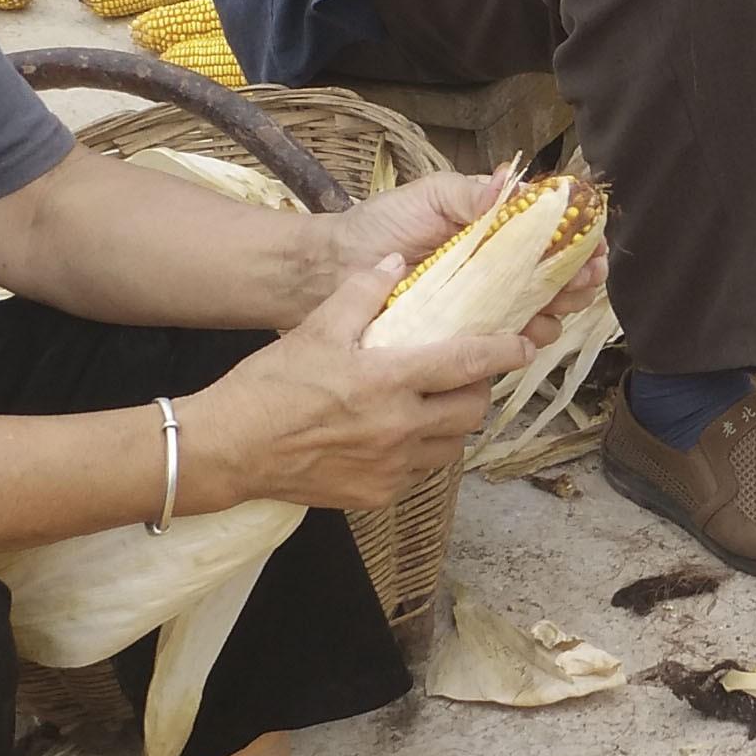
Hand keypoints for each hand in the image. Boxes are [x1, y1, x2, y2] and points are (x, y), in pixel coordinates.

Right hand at [183, 252, 531, 514]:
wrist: (231, 449)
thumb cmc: (270, 386)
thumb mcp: (316, 328)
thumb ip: (363, 292)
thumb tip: (397, 261)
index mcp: (388, 380)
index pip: (468, 364)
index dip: (504, 352)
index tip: (524, 343)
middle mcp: (400, 428)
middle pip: (471, 409)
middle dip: (480, 389)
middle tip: (469, 373)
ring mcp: (392, 467)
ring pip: (451, 445)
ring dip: (453, 422)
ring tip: (434, 403)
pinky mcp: (378, 494)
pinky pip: (420, 471)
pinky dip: (422, 451)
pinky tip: (400, 435)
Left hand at [314, 173, 579, 350]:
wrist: (334, 268)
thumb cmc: (380, 226)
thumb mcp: (428, 197)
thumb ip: (469, 194)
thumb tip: (512, 187)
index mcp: (495, 229)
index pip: (550, 233)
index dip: (578, 238)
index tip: (593, 243)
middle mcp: (497, 268)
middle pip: (557, 276)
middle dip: (580, 277)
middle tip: (586, 276)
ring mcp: (484, 304)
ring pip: (542, 312)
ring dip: (560, 308)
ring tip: (560, 303)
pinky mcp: (466, 336)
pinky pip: (506, 342)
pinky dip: (526, 339)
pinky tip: (530, 331)